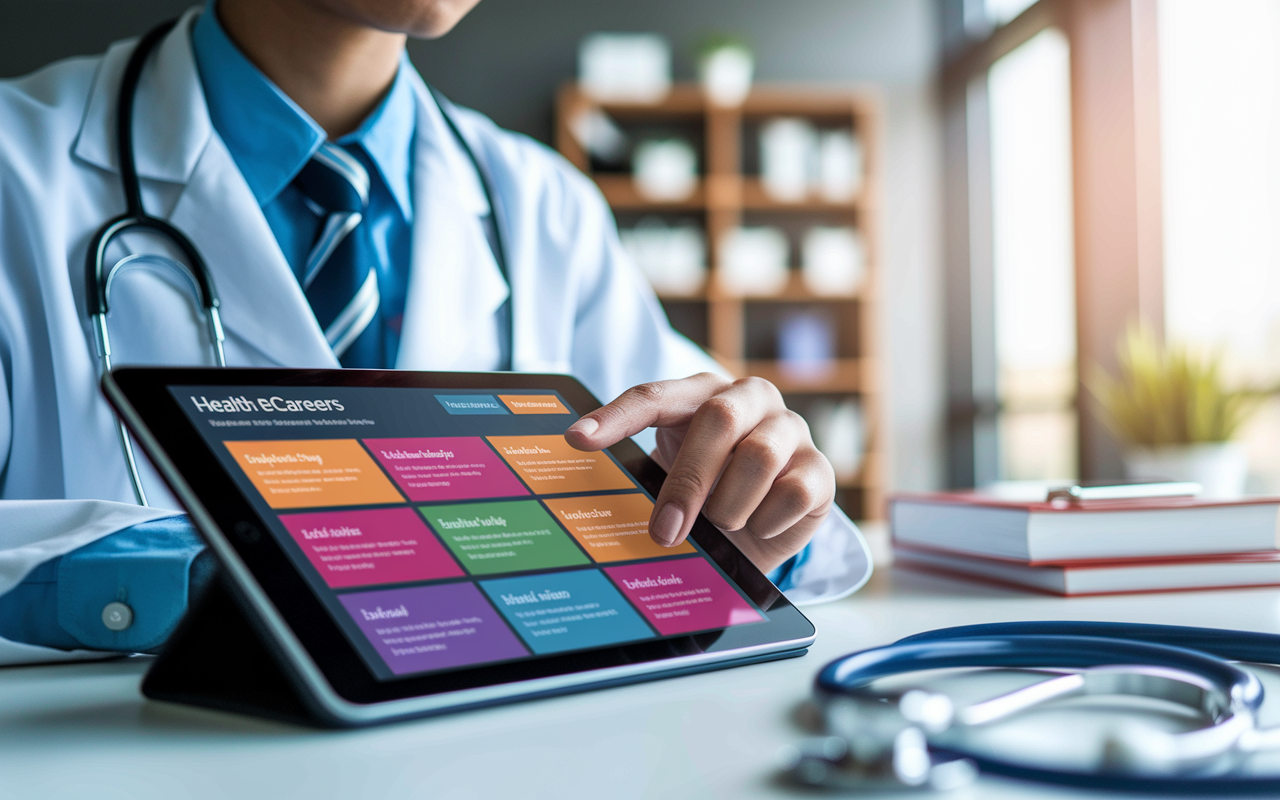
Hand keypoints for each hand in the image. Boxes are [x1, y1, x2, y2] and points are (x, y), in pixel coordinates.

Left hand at [564, 373, 834, 572]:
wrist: (762, 530)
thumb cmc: (708, 494)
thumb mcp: (672, 479)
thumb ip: (646, 476)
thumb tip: (595, 486)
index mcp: (702, 392)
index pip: (654, 395)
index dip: (616, 416)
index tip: (577, 440)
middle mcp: (751, 398)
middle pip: (720, 419)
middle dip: (688, 481)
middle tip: (664, 530)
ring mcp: (791, 429)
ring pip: (759, 457)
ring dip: (730, 504)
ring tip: (721, 524)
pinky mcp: (820, 470)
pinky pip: (794, 492)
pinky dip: (767, 519)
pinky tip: (757, 527)